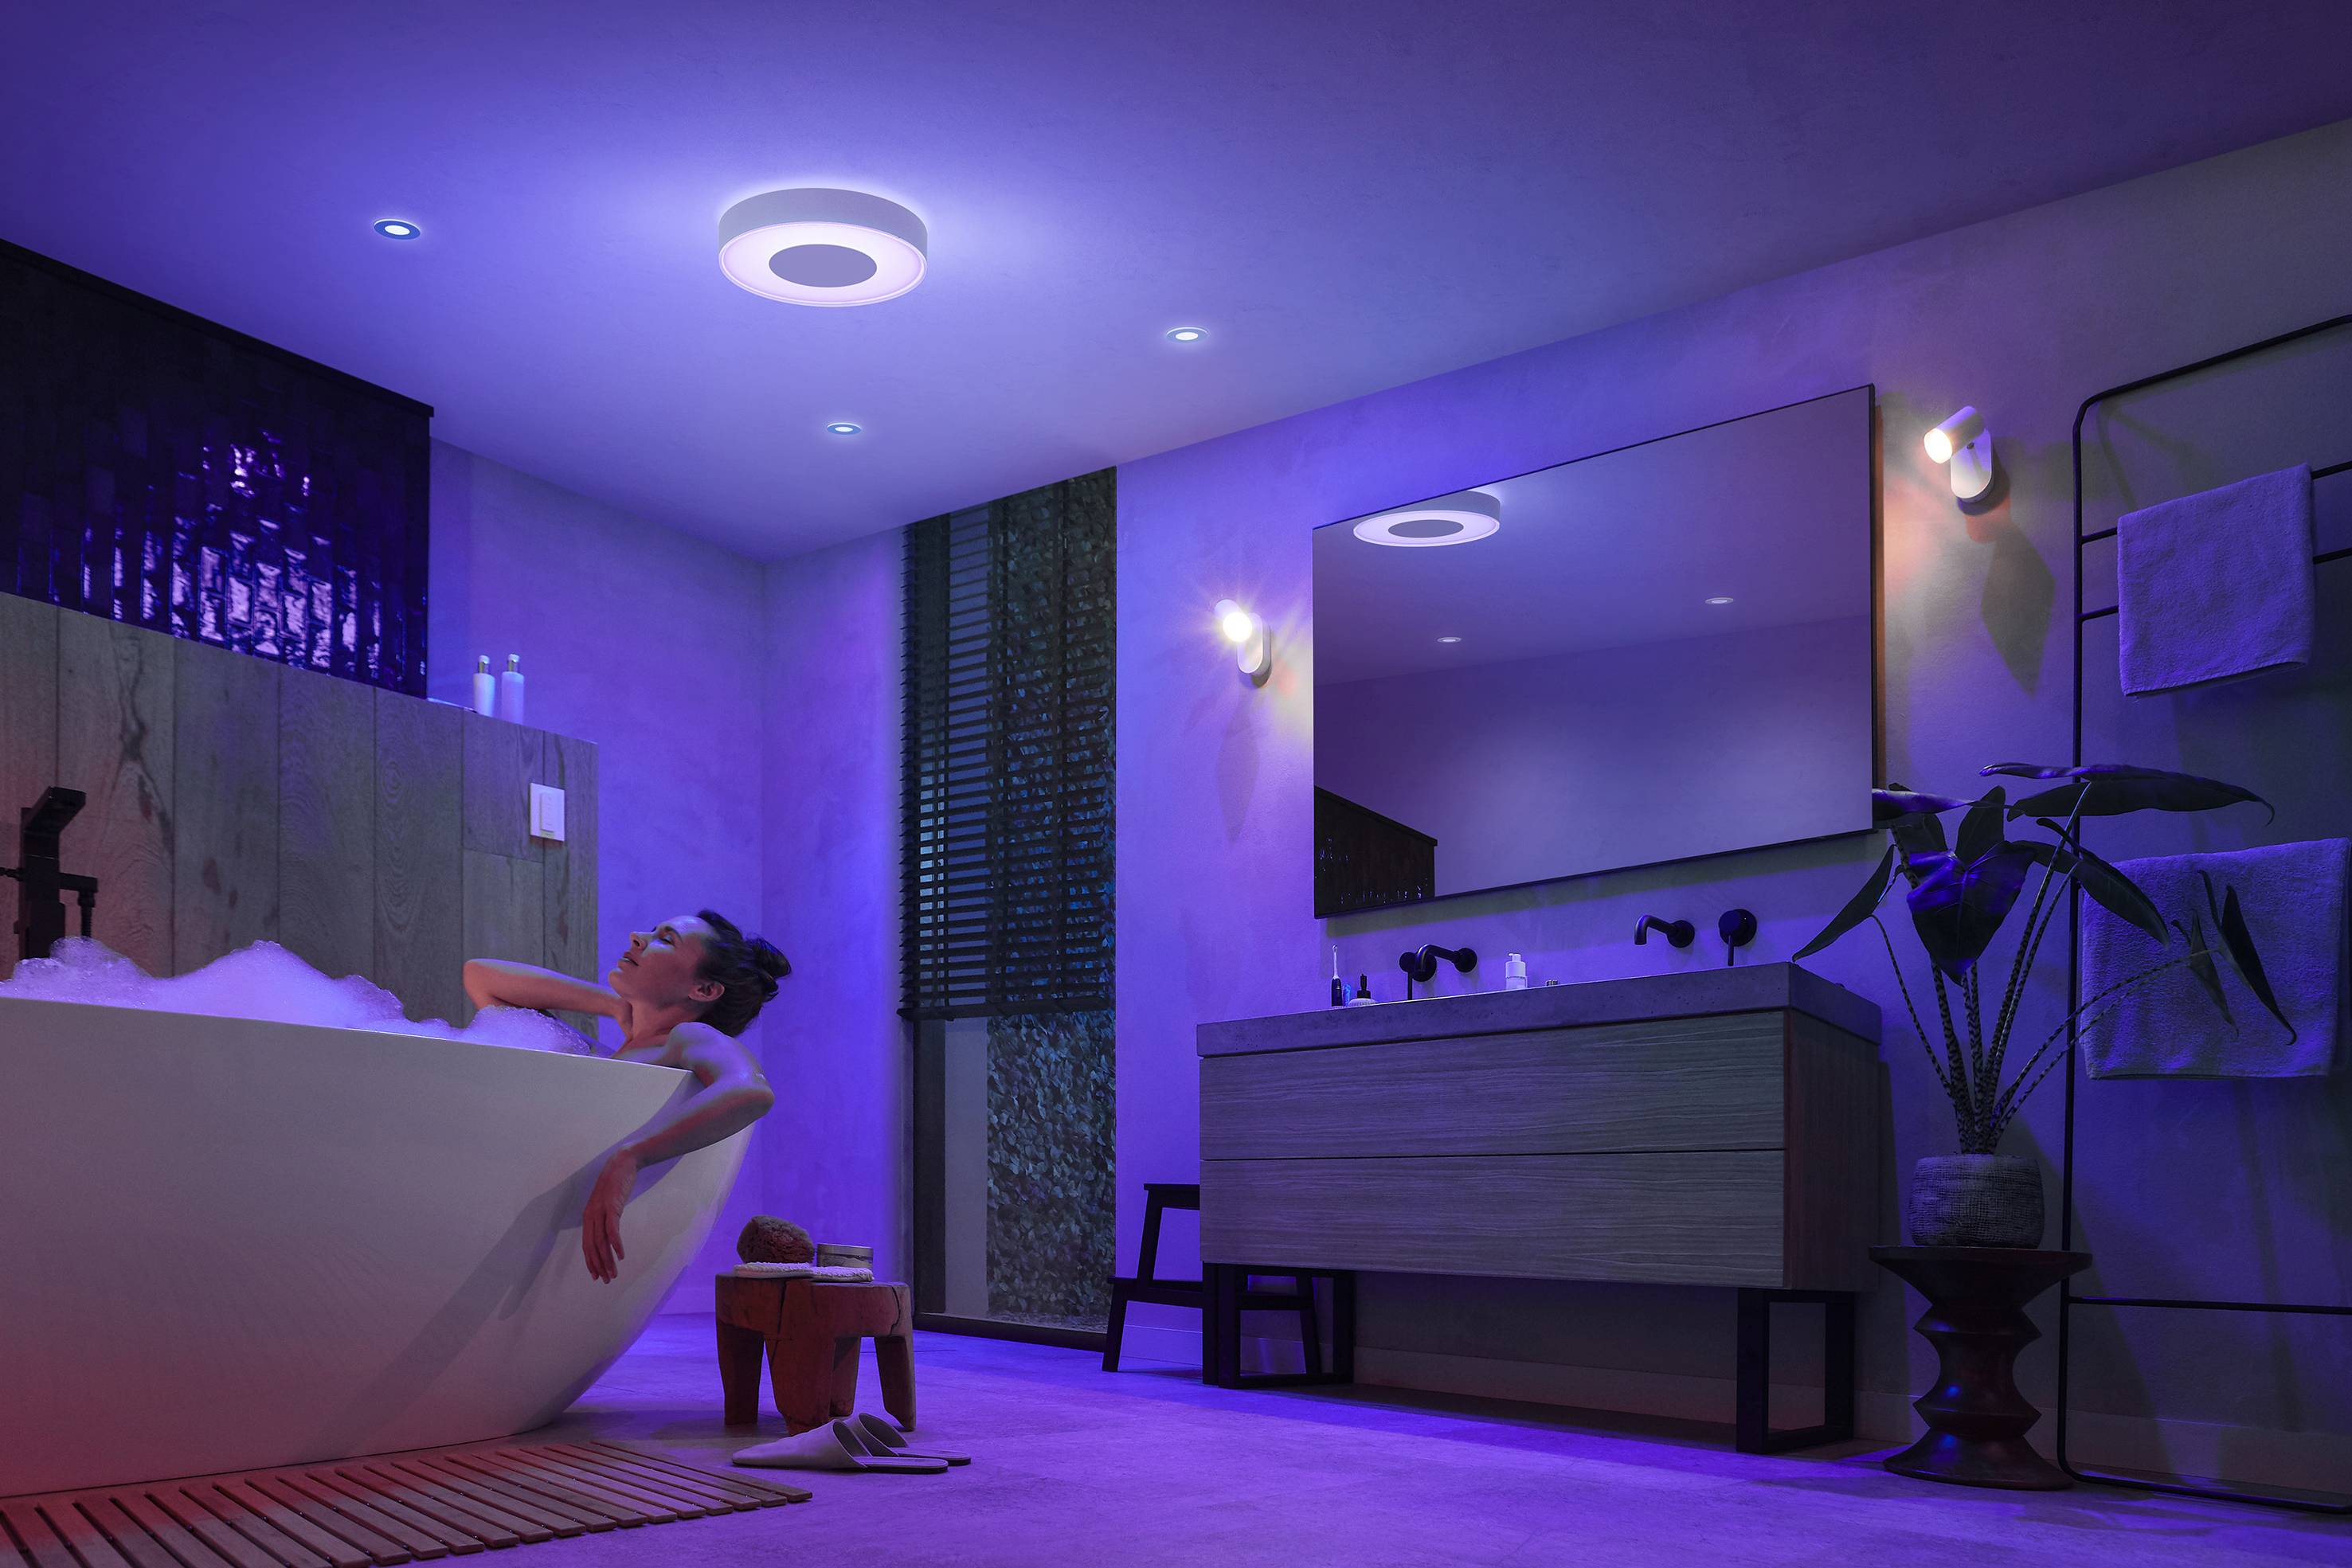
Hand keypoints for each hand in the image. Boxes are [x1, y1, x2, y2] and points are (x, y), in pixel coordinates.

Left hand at [582, 1148, 639, 1282]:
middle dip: (599, 1266)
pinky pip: (612, 1230)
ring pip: (601, 1242)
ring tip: (614, 1273)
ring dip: (608, 1260)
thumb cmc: (616, 1184)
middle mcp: (591, 1216)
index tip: (597, 1276)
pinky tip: (621, 1255)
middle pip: (593, 1247)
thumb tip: (609, 1235)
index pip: (587, 1245)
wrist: (622, 1163)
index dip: (591, 1262)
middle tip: (607, 1280)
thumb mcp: (608, 1204)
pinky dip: (616, 1244)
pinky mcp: (612, 1206)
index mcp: (588, 1217)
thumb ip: (606, 1218)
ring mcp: (600, 1211)